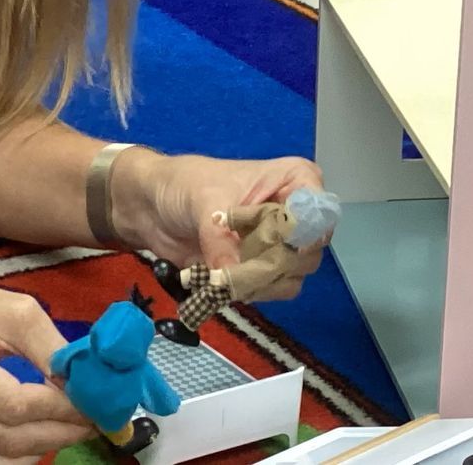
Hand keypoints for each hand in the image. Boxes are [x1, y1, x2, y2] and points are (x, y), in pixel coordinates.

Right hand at [0, 280, 94, 464]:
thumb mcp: (9, 308)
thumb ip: (47, 346)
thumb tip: (83, 385)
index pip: (11, 403)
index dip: (58, 408)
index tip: (89, 402)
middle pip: (6, 437)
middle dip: (58, 432)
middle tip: (90, 420)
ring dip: (44, 448)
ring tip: (69, 427)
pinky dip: (20, 455)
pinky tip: (38, 434)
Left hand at [122, 152, 326, 300]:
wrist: (153, 205)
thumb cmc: (184, 185)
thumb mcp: (205, 201)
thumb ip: (220, 238)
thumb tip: (231, 274)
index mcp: (294, 181)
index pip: (319, 213)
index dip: (300, 235)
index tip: (272, 246)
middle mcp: (295, 214)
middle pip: (307, 252)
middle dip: (272, 263)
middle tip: (236, 263)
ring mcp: (280, 244)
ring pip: (291, 276)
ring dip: (257, 281)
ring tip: (222, 271)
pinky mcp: (261, 268)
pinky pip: (270, 290)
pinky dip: (247, 290)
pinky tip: (221, 280)